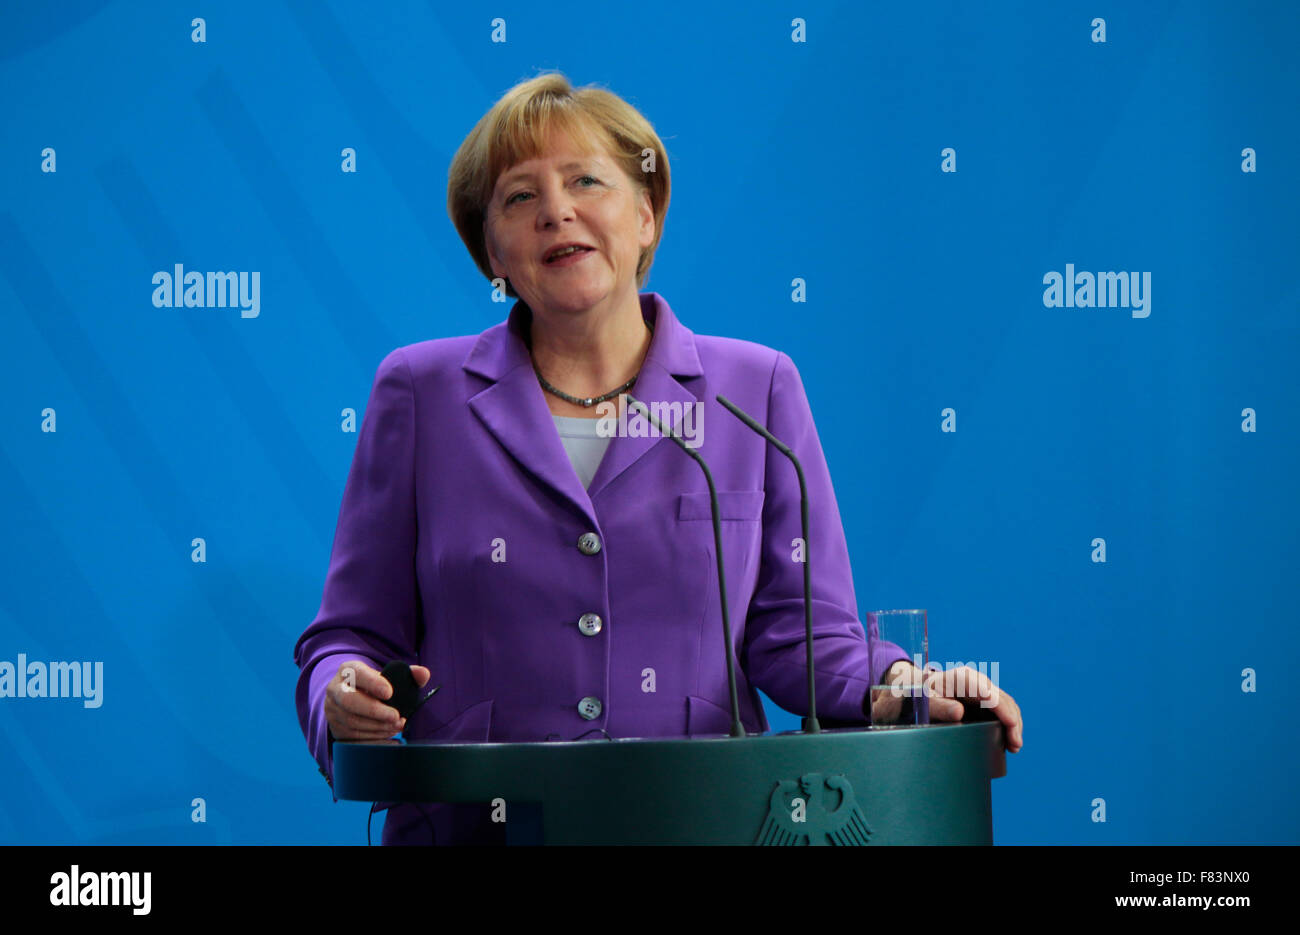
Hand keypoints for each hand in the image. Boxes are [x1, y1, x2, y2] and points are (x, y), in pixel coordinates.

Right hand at [324, 660, 431, 740]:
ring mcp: (333, 710)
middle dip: (375, 711)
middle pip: (349, 700)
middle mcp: (336, 689)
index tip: (390, 693)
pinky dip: (373, 737)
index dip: (373, 683)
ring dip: (377, 726)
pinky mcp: (335, 728)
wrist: (353, 699)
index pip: (357, 673)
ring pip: (352, 721)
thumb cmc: (375, 687)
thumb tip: (423, 674)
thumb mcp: (388, 677)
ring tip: (397, 724)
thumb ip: (408, 674)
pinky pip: (352, 736)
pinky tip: (388, 734)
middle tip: (396, 716)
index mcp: (349, 671)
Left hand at [880, 661, 1023, 752]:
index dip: (1003, 710)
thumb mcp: (926, 702)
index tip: (1010, 726)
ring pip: (1007, 704)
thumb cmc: (920, 697)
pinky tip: (1009, 738)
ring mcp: (982, 689)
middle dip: (1012, 722)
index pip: (990, 694)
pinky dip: (1009, 722)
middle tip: (1014, 745)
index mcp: (963, 678)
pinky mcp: (984, 699)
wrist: (916, 692)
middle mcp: (977, 681)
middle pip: (1003, 699)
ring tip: (1014, 746)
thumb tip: (959, 713)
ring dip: (1014, 724)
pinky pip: (1002, 708)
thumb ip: (940, 707)